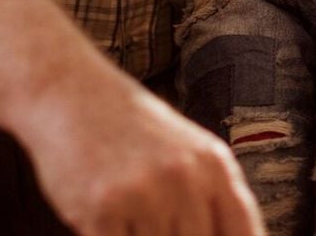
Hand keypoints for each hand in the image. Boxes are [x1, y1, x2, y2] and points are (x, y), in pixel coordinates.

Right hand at [23, 70, 264, 235]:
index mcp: (214, 164)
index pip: (244, 230)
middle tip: (152, 222)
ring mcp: (144, 193)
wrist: (72, 93)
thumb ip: (210, 199)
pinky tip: (103, 220)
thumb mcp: (186, 153)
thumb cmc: (131, 131)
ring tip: (129, 215)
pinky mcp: (101, 208)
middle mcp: (185, 177)